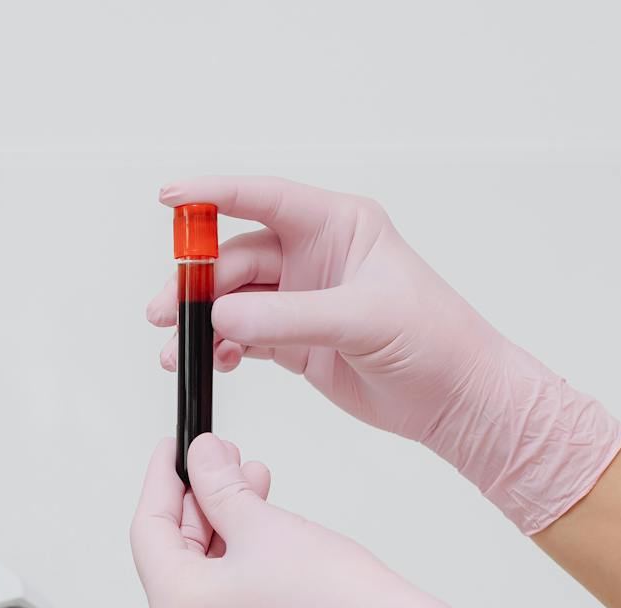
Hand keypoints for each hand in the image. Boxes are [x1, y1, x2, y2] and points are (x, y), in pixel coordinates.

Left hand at [131, 433, 507, 607]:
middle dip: (201, 503)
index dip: (161, 480)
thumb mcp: (263, 523)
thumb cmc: (335, 597)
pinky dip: (237, 566)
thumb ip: (220, 486)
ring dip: (224, 530)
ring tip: (253, 486)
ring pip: (203, 580)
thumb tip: (202, 456)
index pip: (148, 530)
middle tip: (223, 461)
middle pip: (175, 557)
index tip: (172, 449)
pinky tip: (263, 531)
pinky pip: (226, 606)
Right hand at [147, 176, 620, 534]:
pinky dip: (219, 347)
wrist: (455, 399)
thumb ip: (288, 316)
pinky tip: (213, 362)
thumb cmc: (435, 341)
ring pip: (231, 299)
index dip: (212, 194)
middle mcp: (315, 255)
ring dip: (200, 322)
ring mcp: (301, 299)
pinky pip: (240, 334)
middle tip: (166, 312)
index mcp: (339, 225)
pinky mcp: (294, 340)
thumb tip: (221, 316)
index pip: (263, 198)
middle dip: (195, 282)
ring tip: (177, 351)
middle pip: (235, 256)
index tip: (170, 198)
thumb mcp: (362, 319)